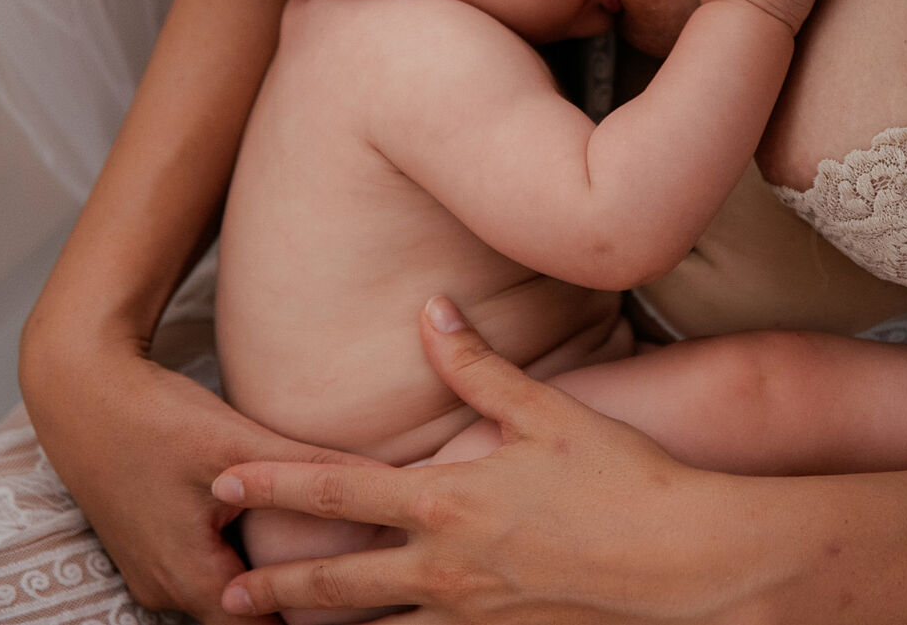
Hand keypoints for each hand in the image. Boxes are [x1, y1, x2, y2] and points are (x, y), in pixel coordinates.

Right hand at [21, 334, 382, 624]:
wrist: (77, 386)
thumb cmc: (152, 415)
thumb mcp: (239, 442)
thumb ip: (314, 470)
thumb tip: (388, 480)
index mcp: (186, 577)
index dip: (312, 618)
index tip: (354, 606)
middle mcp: (165, 586)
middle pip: (245, 617)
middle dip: (295, 601)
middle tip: (349, 587)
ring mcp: (152, 568)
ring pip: (225, 594)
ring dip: (267, 580)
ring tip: (324, 562)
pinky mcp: (150, 543)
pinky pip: (204, 569)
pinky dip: (240, 558)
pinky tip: (274, 532)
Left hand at [212, 298, 754, 623]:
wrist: (684, 563)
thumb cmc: (622, 481)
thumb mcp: (549, 412)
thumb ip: (479, 368)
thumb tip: (432, 313)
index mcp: (448, 502)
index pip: (339, 491)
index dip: (274, 485)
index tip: (221, 482)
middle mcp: (445, 569)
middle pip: (338, 583)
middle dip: (276, 588)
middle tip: (223, 594)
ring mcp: (472, 619)